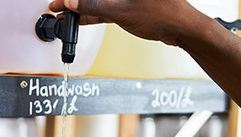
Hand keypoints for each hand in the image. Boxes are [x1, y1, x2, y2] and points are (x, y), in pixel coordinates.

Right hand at [49, 0, 205, 45]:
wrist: (183, 29)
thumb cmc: (164, 14)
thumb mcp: (123, 11)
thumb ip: (95, 5)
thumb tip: (72, 2)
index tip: (61, 0)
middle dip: (75, 1)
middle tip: (57, 5)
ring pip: (99, 0)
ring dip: (81, 8)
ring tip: (62, 14)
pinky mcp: (129, 7)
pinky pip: (106, 8)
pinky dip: (93, 14)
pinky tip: (79, 19)